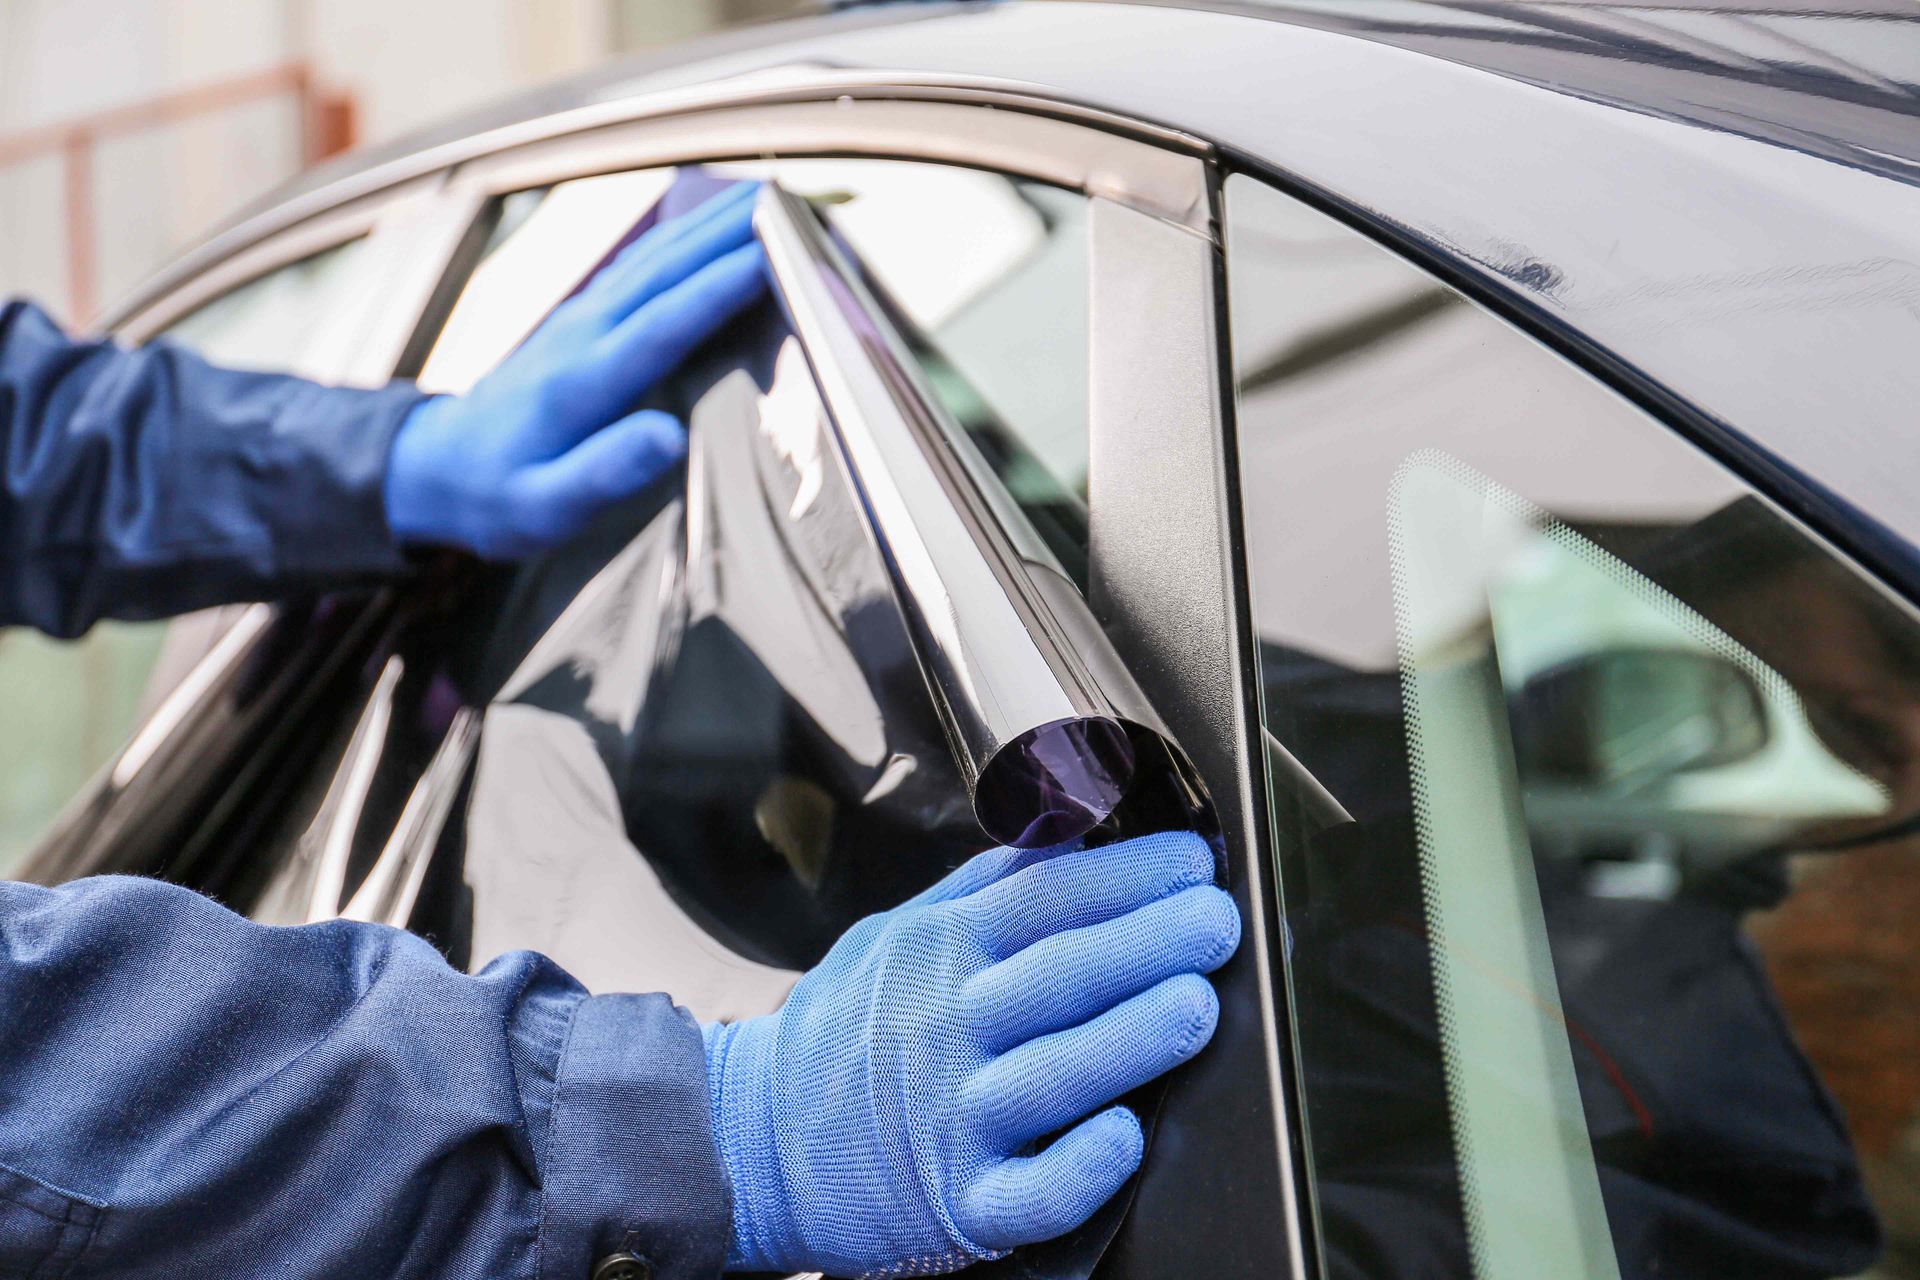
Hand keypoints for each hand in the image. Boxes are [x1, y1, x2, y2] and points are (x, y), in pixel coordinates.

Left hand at [384, 180, 765, 557]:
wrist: (436, 467)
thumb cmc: (497, 498)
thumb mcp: (542, 508)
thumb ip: (603, 473)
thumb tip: (667, 438)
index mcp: (582, 383)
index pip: (664, 322)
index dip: (721, 287)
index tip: (776, 257)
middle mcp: (583, 333)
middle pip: (666, 269)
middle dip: (729, 233)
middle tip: (793, 204)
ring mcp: (580, 318)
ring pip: (656, 256)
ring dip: (712, 223)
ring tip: (768, 198)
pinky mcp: (582, 316)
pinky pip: (643, 264)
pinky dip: (685, 237)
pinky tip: (713, 224)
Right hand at [702, 831, 1240, 1276]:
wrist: (752, 1139)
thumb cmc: (846, 1029)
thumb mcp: (898, 932)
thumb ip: (986, 883)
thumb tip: (1072, 824)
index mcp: (939, 953)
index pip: (1042, 899)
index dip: (1124, 875)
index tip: (1191, 861)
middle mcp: (945, 1029)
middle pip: (1056, 976)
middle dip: (1146, 942)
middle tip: (1214, 920)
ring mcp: (951, 1118)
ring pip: (1052, 1076)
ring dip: (1129, 1038)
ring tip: (1194, 1003)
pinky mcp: (958, 1203)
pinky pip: (1028, 1194)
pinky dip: (1078, 1167)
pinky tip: (1125, 1136)